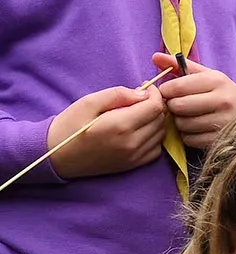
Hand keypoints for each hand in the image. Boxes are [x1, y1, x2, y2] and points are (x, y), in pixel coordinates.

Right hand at [46, 84, 166, 178]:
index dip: (155, 94)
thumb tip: (143, 93)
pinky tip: (140, 130)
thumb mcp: (88, 102)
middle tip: (140, 99)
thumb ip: (118, 94)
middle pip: (160, 119)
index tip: (145, 88)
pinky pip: (156, 148)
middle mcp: (132, 143)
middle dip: (155, 105)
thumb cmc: (70, 126)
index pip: (155, 107)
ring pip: (161, 133)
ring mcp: (134, 156)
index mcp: (121, 125)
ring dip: (155, 120)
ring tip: (139, 113)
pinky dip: (153, 137)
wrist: (57, 156)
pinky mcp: (133, 165)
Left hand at [153, 53, 235, 148]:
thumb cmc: (221, 91)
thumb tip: (155, 57)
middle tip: (178, 105)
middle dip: (172, 106)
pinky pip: (189, 139)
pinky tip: (196, 128)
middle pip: (177, 106)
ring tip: (188, 116)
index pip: (176, 87)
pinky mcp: (221, 138)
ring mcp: (224, 121)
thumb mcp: (205, 75)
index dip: (166, 91)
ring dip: (179, 122)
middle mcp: (223, 100)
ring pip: (182, 124)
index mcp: (217, 80)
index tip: (169, 92)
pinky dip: (188, 135)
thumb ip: (179, 66)